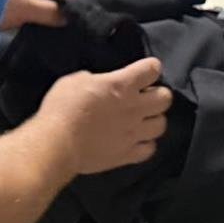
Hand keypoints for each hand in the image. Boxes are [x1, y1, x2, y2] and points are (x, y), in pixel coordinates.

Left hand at [0, 0, 76, 29]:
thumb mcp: (26, 7)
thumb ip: (49, 12)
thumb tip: (67, 18)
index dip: (72, 4)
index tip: (78, 21)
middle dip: (60, 14)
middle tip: (68, 32)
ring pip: (42, 9)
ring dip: (47, 20)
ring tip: (55, 35)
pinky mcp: (12, 10)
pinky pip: (30, 16)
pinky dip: (35, 23)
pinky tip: (39, 34)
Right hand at [36, 58, 172, 174]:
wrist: (58, 144)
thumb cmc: (62, 108)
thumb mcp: (74, 81)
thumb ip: (95, 80)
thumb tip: (99, 84)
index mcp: (122, 85)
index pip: (152, 69)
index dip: (150, 68)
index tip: (144, 71)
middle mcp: (134, 108)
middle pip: (165, 98)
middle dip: (158, 95)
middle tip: (145, 97)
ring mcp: (133, 133)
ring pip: (161, 125)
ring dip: (153, 120)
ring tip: (142, 120)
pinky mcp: (127, 154)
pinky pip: (149, 149)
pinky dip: (145, 145)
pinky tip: (135, 141)